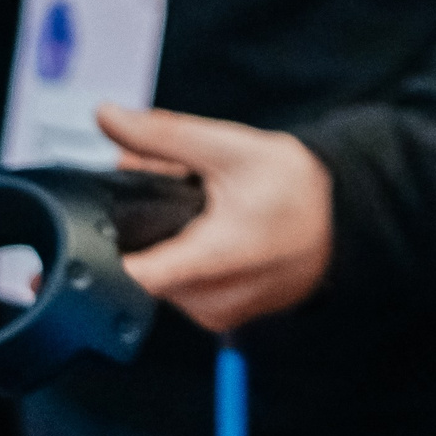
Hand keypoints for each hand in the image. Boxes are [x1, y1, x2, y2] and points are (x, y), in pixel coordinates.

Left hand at [96, 105, 333, 332]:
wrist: (345, 220)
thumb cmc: (296, 187)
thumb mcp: (232, 147)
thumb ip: (163, 135)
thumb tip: (107, 117)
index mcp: (215, 259)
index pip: (131, 277)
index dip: (99, 255)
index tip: (91, 230)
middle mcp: (212, 299)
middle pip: (140, 269)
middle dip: (140, 229)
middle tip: (169, 192)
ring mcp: (216, 314)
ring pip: (157, 280)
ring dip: (161, 245)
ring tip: (195, 212)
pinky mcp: (221, 318)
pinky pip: (180, 291)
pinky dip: (182, 262)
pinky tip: (207, 235)